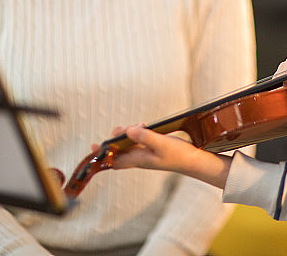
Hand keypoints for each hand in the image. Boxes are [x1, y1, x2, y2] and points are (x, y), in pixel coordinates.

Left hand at [97, 126, 231, 188]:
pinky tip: (143, 127)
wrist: (193, 161)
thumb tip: (127, 131)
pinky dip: (136, 133)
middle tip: (122, 128)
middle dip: (116, 138)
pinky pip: (137, 141)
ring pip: (128, 144)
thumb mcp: (161, 144)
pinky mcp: (152, 149)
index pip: (114, 160)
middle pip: (119, 150)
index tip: (92, 146)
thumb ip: (144, 137)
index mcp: (138, 160)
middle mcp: (139, 159)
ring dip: (127, 134)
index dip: (102, 155)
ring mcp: (145, 154)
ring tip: (139, 125)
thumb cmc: (178, 155)